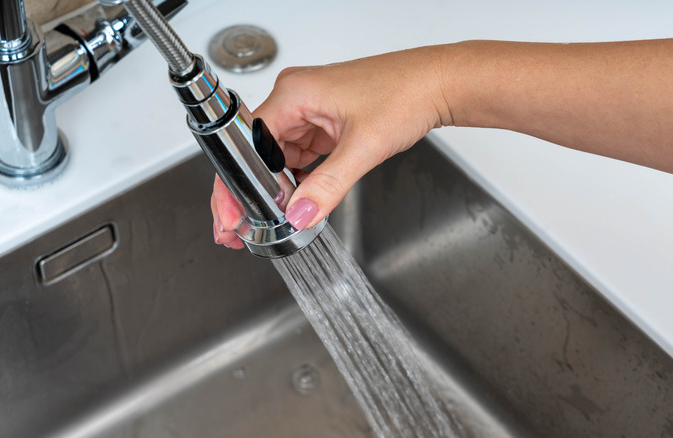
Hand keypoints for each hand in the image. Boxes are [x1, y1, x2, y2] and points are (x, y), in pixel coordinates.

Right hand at [210, 45, 451, 246]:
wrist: (437, 85)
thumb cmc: (405, 93)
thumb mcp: (364, 147)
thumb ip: (328, 186)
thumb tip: (301, 214)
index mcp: (294, 92)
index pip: (247, 143)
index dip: (236, 183)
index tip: (234, 214)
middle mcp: (296, 98)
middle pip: (257, 153)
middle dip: (253, 191)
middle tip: (245, 226)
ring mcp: (310, 110)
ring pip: (278, 157)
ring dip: (278, 187)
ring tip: (275, 216)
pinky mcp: (324, 122)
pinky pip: (299, 155)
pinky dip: (298, 178)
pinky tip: (300, 198)